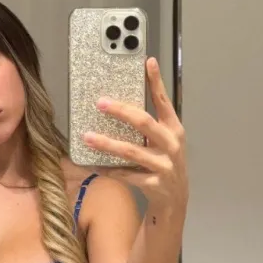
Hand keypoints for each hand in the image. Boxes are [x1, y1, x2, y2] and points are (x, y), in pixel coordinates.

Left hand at [82, 57, 187, 212]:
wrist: (175, 199)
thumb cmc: (165, 164)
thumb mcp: (164, 142)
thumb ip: (150, 125)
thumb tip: (121, 105)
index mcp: (174, 129)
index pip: (164, 101)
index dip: (156, 82)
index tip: (147, 62)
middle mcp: (171, 145)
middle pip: (144, 123)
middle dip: (121, 111)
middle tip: (100, 103)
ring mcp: (164, 165)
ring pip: (131, 150)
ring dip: (107, 143)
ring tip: (87, 137)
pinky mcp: (154, 184)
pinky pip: (126, 174)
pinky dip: (109, 170)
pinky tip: (94, 165)